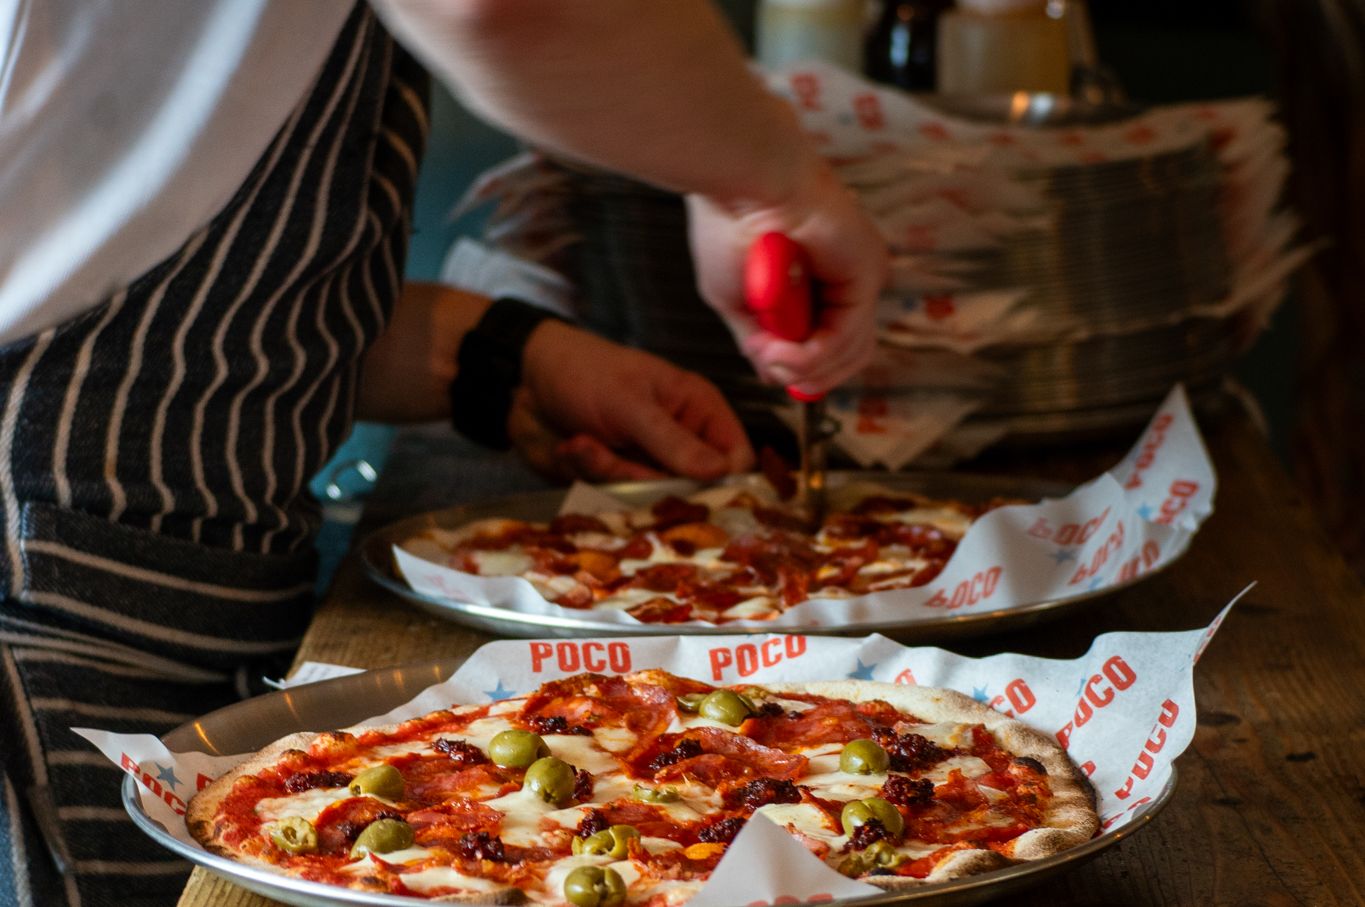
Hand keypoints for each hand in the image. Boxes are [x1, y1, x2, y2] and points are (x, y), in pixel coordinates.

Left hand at [514, 321, 754, 481]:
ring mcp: (646, 462)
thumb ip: (673, 442)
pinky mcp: (615, 478)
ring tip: (583, 442)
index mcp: (698, 410)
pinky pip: (613, 497)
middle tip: (615, 457)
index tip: (693, 493)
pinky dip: (588, 473)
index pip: (735, 459)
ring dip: (609, 474)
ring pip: (649, 498)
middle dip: (648, 480)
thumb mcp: (630, 404)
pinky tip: (572, 445)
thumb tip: (720, 473)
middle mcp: (679, 440)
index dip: (723, 482)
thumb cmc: (585, 373)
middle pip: (691, 489)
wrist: (523, 379)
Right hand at [686, 161, 887, 396]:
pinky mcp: (865, 272)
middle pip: (850, 354)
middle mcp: (845, 278)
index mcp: (817, 281)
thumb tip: (774, 374)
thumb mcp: (736, 302)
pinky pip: (848, 335)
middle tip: (778, 371)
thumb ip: (760, 340)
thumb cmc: (730, 224)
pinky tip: (786, 350)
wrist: (740, 183)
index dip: (808, 371)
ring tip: (773, 357)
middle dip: (811, 377)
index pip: (833, 343)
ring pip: (852, 352)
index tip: (778, 375)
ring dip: (807, 368)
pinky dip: (815, 354)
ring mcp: (859, 275)